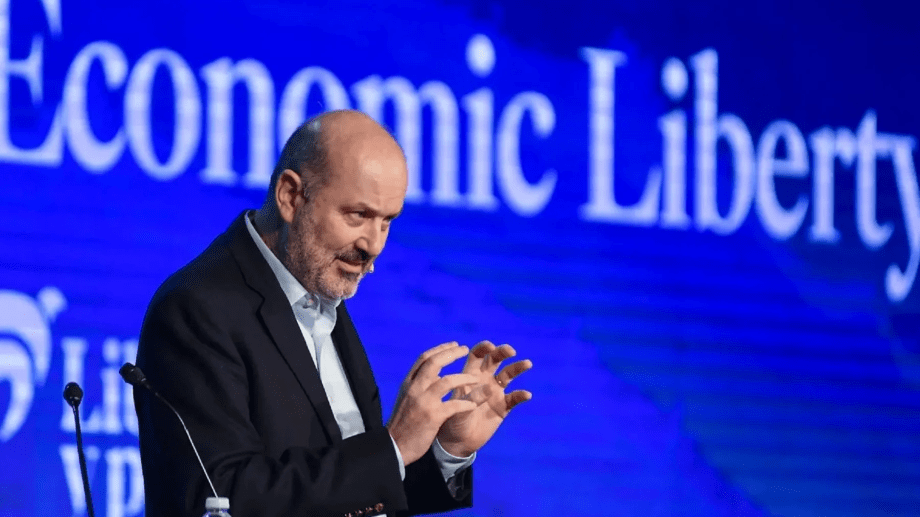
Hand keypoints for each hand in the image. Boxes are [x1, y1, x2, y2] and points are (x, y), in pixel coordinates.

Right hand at [387, 342, 480, 464]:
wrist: (394, 447)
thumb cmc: (403, 424)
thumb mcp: (407, 399)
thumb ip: (420, 385)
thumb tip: (437, 374)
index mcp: (408, 383)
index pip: (424, 358)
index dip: (441, 349)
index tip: (454, 345)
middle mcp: (415, 389)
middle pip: (434, 363)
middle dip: (452, 353)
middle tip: (465, 349)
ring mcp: (424, 402)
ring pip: (447, 381)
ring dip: (464, 378)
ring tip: (476, 379)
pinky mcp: (433, 416)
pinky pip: (455, 405)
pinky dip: (466, 403)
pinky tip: (473, 405)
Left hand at [437, 341, 531, 457]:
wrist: (457, 442)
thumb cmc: (451, 421)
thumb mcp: (457, 408)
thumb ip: (471, 397)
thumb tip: (489, 389)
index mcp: (469, 375)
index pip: (477, 355)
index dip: (484, 348)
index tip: (490, 346)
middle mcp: (484, 380)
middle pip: (495, 359)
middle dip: (502, 352)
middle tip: (511, 351)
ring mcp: (495, 392)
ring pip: (508, 374)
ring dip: (518, 367)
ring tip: (527, 363)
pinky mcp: (503, 407)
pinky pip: (514, 398)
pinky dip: (521, 395)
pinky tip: (526, 395)